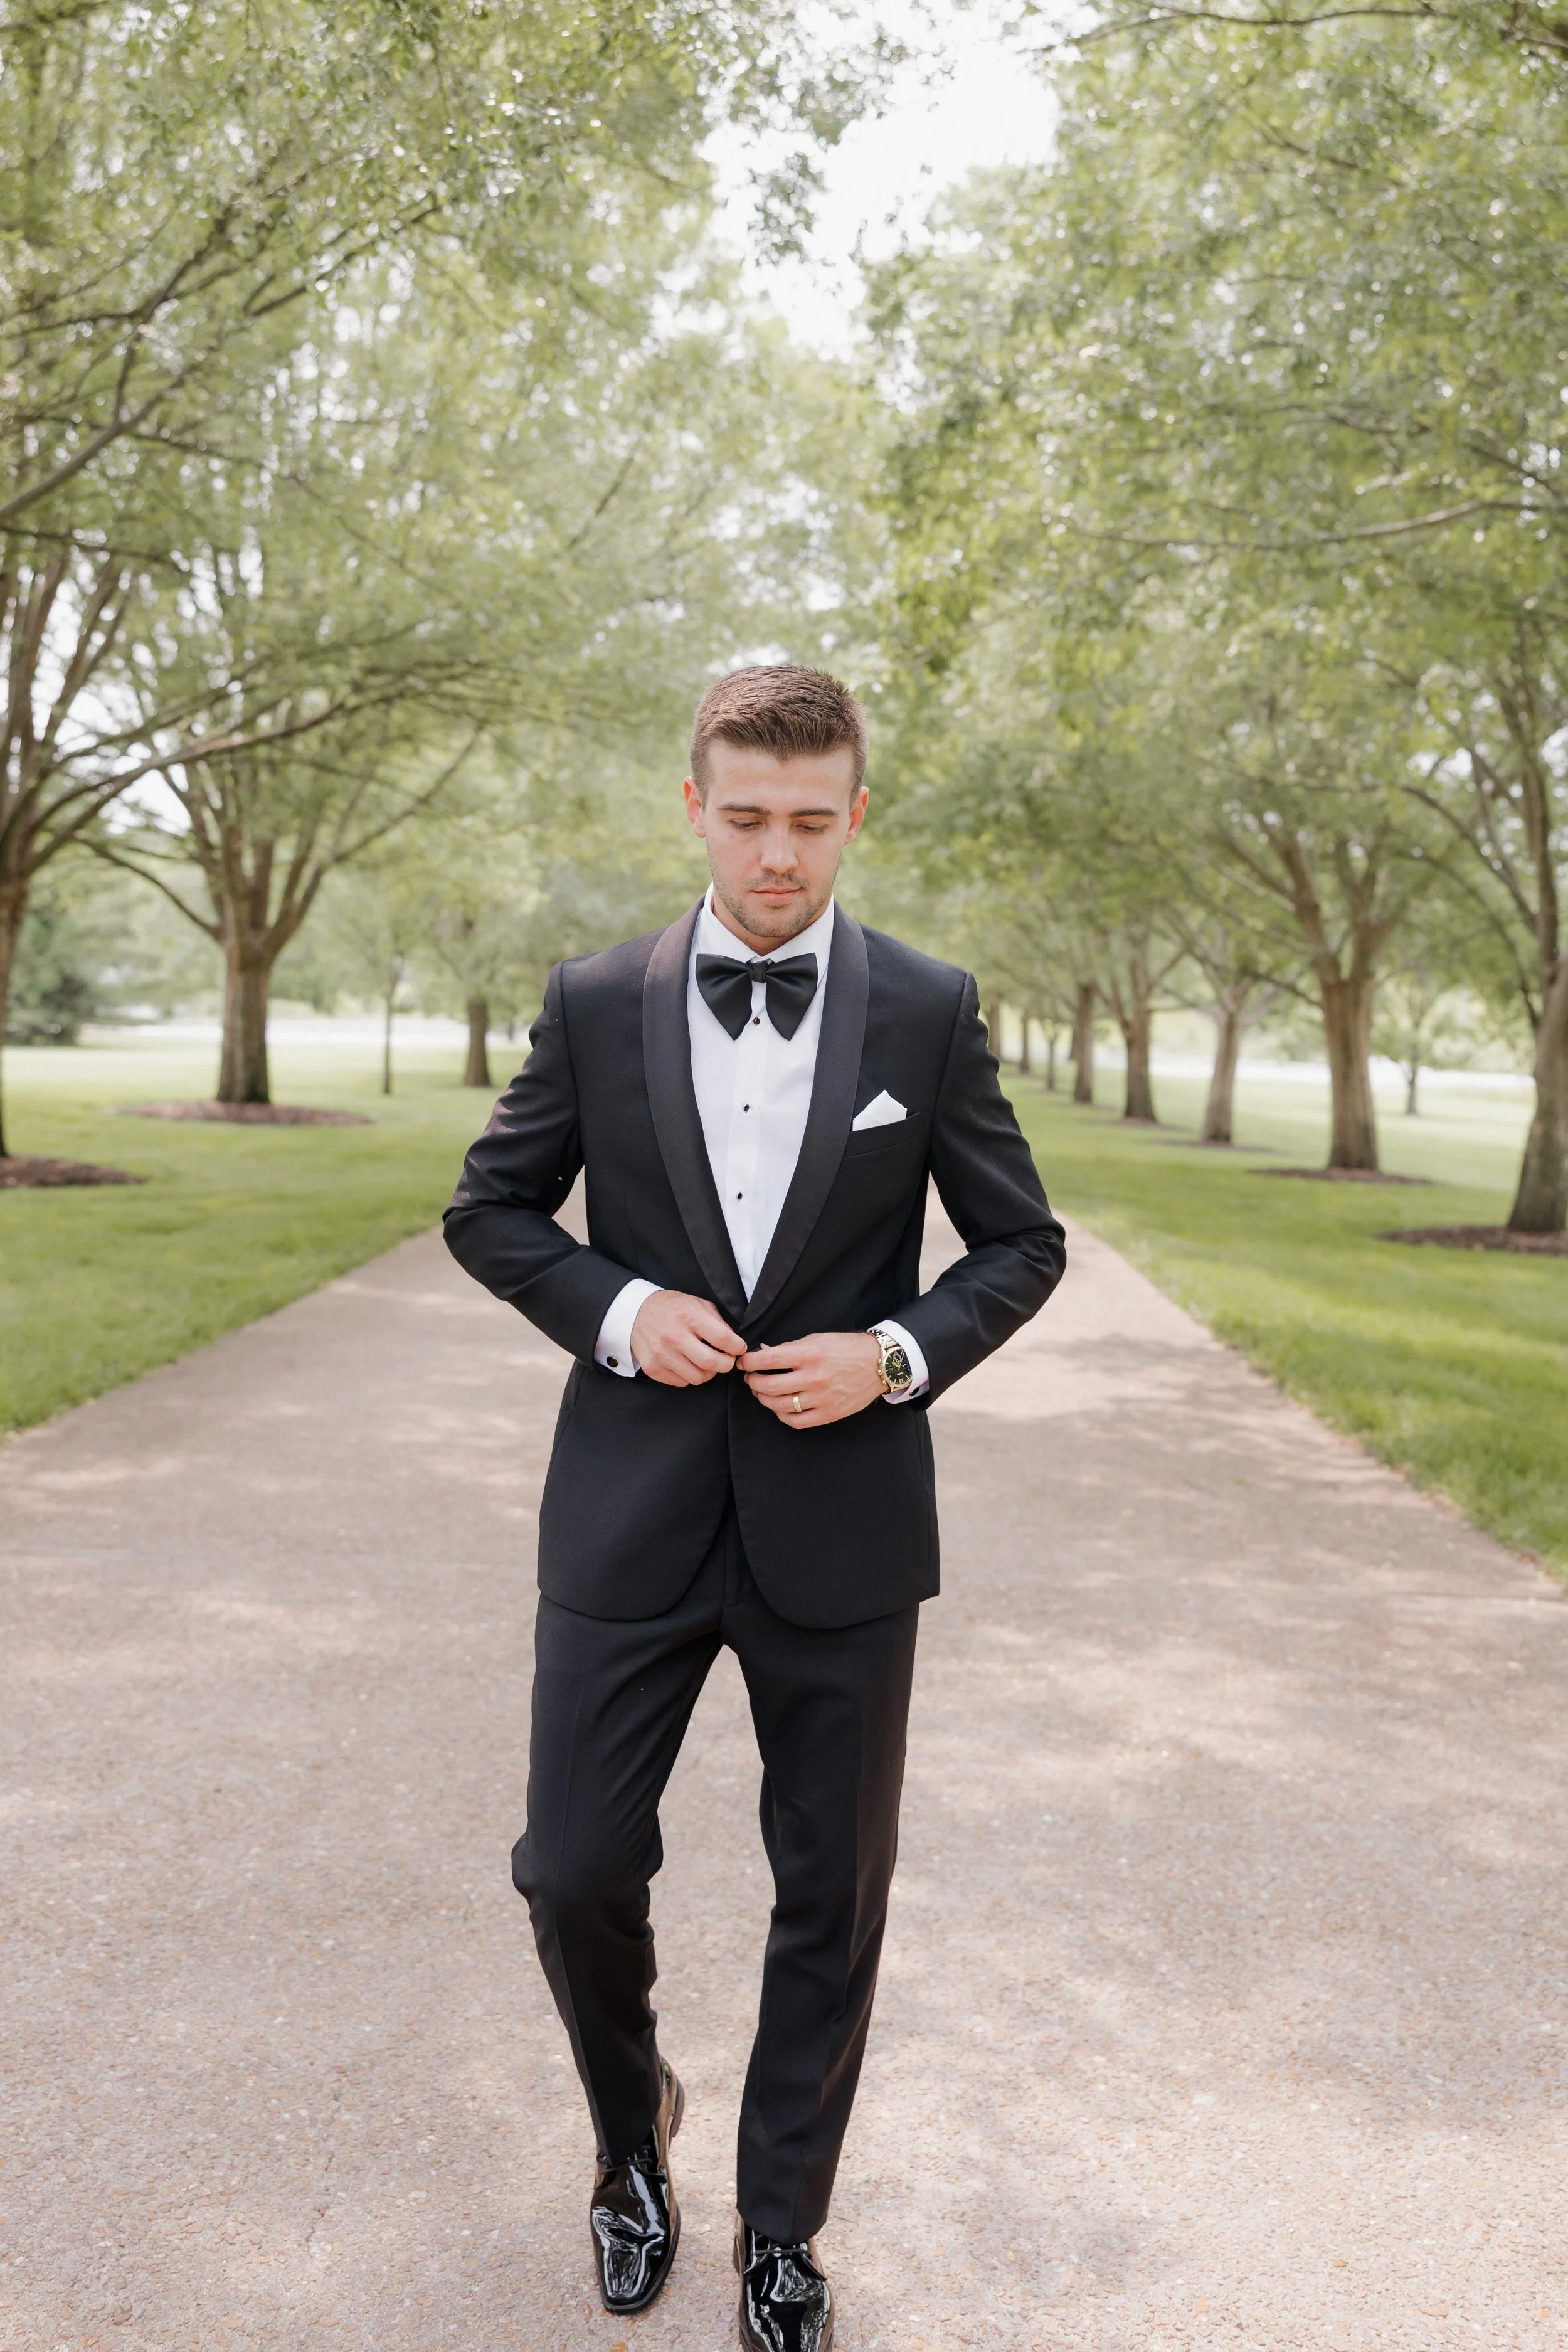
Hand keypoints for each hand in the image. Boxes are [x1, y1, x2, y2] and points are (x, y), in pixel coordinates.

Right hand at [630, 1290, 745, 1387]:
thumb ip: (717, 1321)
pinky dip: (689, 1376)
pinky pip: (682, 1382)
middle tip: (727, 1360)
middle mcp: (674, 1336)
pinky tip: (688, 1364)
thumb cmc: (671, 1308)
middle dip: (727, 1364)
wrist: (635, 1313)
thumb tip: (733, 1341)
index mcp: (689, 1316)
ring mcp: (662, 1354)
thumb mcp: (696, 1303)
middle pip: (712, 1363)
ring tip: (707, 1363)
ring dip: (708, 1373)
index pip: (723, 1339)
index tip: (739, 1348)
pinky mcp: (653, 1368)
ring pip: (698, 1378)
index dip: (737, 1347)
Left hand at [740, 1331, 882, 1428]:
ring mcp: (821, 1398)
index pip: (768, 1360)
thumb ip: (789, 1347)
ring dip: (763, 1399)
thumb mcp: (817, 1339)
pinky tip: (779, 1407)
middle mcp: (814, 1377)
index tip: (743, 1362)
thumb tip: (762, 1353)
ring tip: (761, 1392)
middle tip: (750, 1378)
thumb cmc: (846, 1349)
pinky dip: (781, 1415)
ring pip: (779, 1405)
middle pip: (769, 1385)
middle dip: (752, 1382)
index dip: (749, 1362)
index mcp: (810, 1354)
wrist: (878, 1364)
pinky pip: (796, 1421)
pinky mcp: (828, 1414)